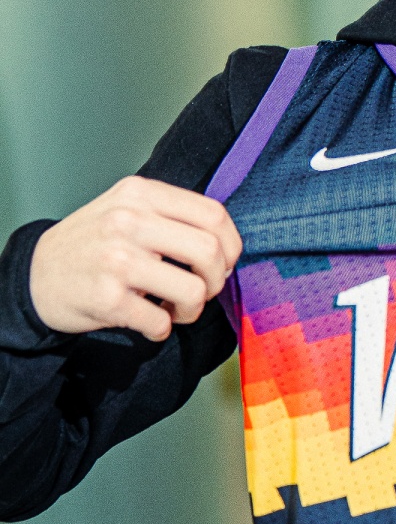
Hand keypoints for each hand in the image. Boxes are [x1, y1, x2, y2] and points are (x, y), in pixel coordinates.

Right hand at [29, 176, 242, 341]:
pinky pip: (160, 322)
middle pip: (210, 251)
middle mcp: (128, 221)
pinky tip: (150, 321)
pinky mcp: (106, 298)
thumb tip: (224, 242)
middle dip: (217, 280)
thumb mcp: (127, 208)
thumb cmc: (92, 243)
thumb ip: (171, 214)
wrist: (35, 274)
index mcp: (141, 194)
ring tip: (176, 309)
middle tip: (203, 290)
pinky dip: (162, 329)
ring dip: (192, 310)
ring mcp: (116, 259)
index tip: (225, 262)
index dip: (231, 244)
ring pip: (193, 291)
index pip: (213, 214)